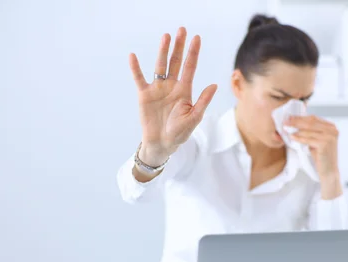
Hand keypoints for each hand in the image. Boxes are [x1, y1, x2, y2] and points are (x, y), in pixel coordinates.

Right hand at [129, 27, 217, 165]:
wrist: (162, 144)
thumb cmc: (179, 132)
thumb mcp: (194, 118)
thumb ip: (203, 101)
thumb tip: (214, 85)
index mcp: (185, 90)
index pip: (190, 67)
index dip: (193, 53)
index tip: (196, 38)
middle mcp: (171, 86)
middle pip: (176, 62)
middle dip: (179, 46)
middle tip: (181, 30)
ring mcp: (158, 89)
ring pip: (160, 66)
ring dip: (162, 51)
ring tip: (165, 37)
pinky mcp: (145, 95)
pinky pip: (139, 78)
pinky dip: (136, 68)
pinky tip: (133, 56)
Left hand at [285, 115, 342, 198]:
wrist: (328, 171)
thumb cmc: (321, 157)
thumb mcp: (316, 141)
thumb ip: (310, 132)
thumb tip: (294, 123)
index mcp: (331, 127)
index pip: (314, 118)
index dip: (300, 117)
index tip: (290, 117)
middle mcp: (333, 130)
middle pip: (311, 122)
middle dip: (296, 121)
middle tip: (286, 121)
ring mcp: (330, 136)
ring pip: (308, 130)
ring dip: (296, 129)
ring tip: (286, 129)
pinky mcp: (325, 144)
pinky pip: (308, 139)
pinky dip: (299, 138)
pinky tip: (292, 137)